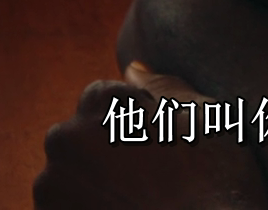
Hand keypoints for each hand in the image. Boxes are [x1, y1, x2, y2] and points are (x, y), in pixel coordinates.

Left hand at [33, 66, 267, 209]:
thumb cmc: (215, 185)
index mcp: (104, 102)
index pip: (100, 98)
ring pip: (66, 181)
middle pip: (77, 139)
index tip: (154, 153)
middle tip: (147, 184)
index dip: (129, 124)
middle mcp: (68, 140)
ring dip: (90, 191)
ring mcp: (52, 191)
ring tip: (135, 206)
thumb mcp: (207, 120)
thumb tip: (132, 70)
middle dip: (102, 155)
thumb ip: (164, 87)